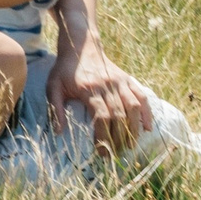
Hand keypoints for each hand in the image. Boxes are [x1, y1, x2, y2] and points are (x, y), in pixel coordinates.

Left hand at [48, 37, 152, 155]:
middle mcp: (107, 86)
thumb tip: (59, 132)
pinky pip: (141, 96)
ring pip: (133, 107)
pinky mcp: (127, 79)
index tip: (102, 152)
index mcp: (88, 89)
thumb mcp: (53, 86)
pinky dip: (147, 112)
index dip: (104, 137)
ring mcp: (119, 82)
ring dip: (134, 129)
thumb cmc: (65, 69)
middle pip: (119, 116)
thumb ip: (56, 109)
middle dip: (119, 138)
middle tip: (116, 154)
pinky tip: (147, 127)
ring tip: (130, 145)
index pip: (101, 117)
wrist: (80, 45)